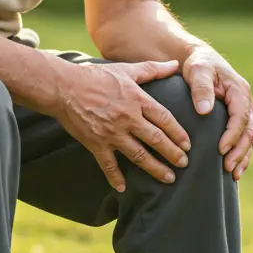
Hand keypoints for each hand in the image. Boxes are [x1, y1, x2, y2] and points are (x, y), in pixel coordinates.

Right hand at [54, 60, 192, 191]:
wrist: (64, 87)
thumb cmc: (96, 76)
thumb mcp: (126, 70)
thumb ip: (152, 69)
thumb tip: (175, 63)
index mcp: (137, 100)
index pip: (164, 119)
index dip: (178, 133)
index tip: (188, 144)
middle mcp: (128, 118)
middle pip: (156, 139)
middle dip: (172, 154)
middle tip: (184, 164)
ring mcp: (112, 133)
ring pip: (138, 155)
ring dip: (154, 168)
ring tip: (168, 178)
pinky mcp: (96, 143)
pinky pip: (108, 164)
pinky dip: (115, 177)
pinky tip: (122, 188)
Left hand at [182, 47, 252, 180]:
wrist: (200, 60)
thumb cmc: (198, 64)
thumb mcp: (197, 70)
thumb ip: (201, 88)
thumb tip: (204, 110)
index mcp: (239, 91)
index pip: (240, 117)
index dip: (232, 135)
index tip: (221, 149)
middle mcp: (246, 102)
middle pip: (248, 131)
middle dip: (239, 151)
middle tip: (227, 168)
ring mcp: (244, 111)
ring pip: (249, 138)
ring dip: (243, 156)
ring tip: (233, 174)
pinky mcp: (238, 118)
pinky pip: (244, 138)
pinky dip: (241, 154)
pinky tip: (234, 169)